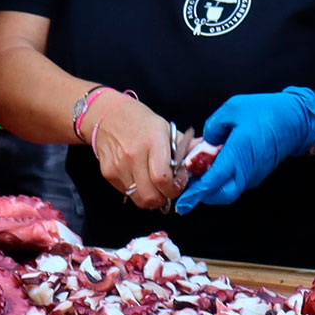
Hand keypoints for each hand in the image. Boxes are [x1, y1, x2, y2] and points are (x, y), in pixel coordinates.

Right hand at [85, 95, 181, 210]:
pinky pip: (127, 193)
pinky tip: (140, 179)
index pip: (163, 179)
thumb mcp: (166, 129)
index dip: (174, 189)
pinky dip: (136, 192)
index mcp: (153, 142)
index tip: (178, 184)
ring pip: (139, 199)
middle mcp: (133, 155)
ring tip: (155, 187)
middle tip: (167, 190)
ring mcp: (118, 166)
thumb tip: (207, 155)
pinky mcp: (107, 173)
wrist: (107, 115)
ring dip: (151, 198)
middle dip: (164, 198)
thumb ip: (186, 147)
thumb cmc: (141, 122)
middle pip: (151, 196)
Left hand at [176, 87, 314, 213]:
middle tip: (189, 183)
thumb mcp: (232, 108)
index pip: (214, 181)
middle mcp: (247, 170)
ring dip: (213, 186)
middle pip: (221, 195)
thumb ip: (213, 127)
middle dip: (203, 194)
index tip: (183, 202)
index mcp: (239, 153)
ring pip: (229, 190)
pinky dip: (224, 178)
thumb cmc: (265, 111)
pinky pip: (236, 181)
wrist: (295, 119)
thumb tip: (205, 142)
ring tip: (200, 170)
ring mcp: (253, 174)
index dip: (196, 193)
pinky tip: (216, 164)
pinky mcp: (257, 173)